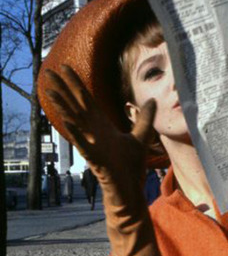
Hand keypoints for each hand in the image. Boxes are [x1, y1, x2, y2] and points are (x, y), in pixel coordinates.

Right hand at [44, 65, 155, 196]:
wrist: (131, 188)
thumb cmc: (132, 165)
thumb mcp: (142, 136)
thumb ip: (145, 118)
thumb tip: (152, 100)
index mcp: (102, 125)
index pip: (86, 99)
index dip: (76, 83)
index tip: (65, 67)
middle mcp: (93, 132)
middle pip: (75, 105)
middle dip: (62, 89)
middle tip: (47, 72)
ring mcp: (91, 143)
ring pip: (73, 121)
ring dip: (61, 106)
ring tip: (49, 91)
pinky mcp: (94, 158)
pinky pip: (82, 143)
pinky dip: (74, 132)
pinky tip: (66, 121)